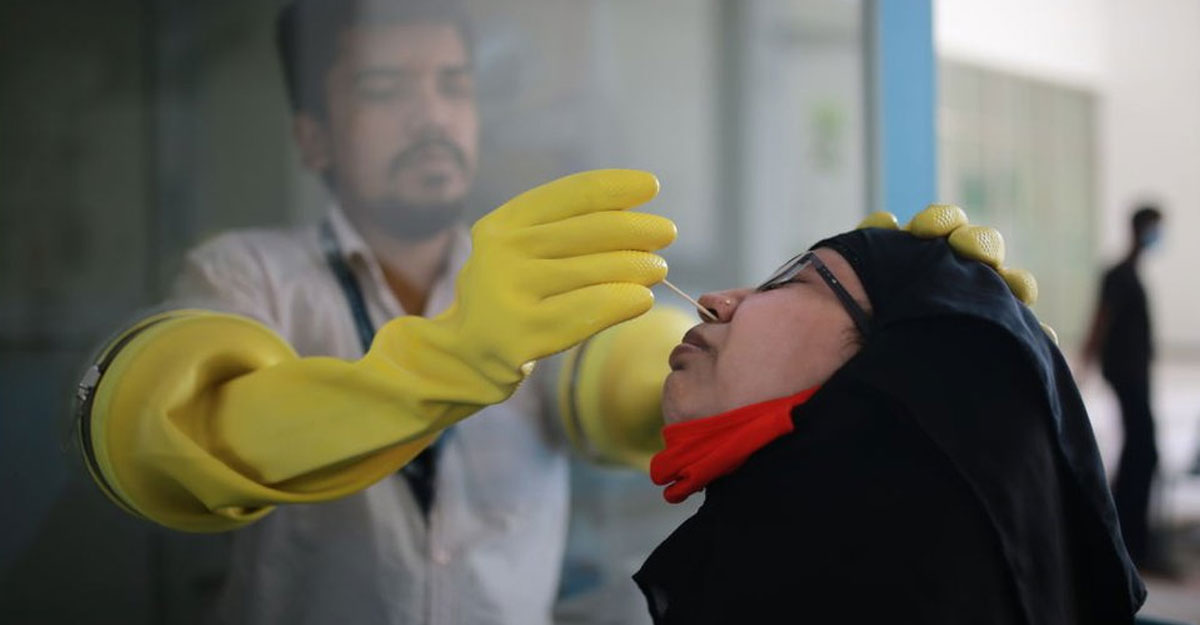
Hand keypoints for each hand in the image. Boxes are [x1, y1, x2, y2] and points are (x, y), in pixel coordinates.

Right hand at [433, 169, 676, 382]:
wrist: (463, 354)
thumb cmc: (510, 294)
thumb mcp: (519, 251)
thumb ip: (562, 230)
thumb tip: (634, 215)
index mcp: (503, 223)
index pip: (570, 194)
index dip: (615, 186)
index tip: (650, 187)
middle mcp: (502, 252)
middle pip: (589, 231)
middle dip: (637, 228)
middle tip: (666, 232)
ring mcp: (510, 293)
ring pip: (594, 271)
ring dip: (638, 266)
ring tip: (659, 268)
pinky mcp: (523, 335)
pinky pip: (588, 311)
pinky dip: (623, 301)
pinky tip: (642, 299)